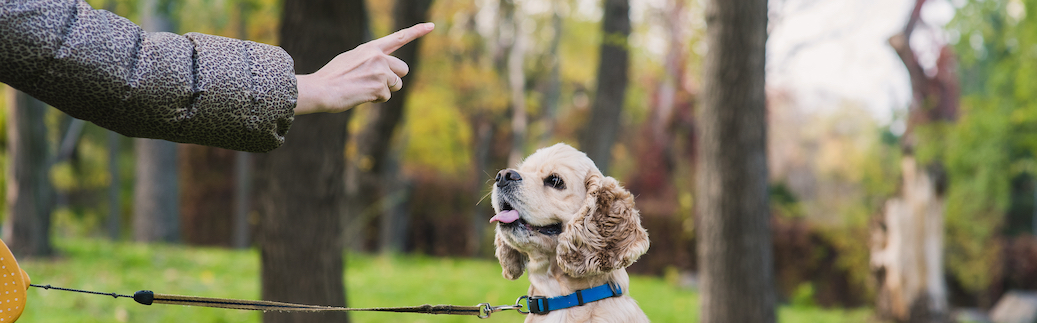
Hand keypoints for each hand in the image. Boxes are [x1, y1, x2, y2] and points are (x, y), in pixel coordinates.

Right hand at [294, 22, 434, 114]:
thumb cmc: (333, 77)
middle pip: (403, 69)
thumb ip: (370, 60)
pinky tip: (361, 95)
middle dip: (395, 78)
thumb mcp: (351, 59)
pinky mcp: (379, 87)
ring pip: (397, 84)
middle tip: (378, 83)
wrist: (321, 89)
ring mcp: (380, 72)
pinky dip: (375, 99)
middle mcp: (378, 57)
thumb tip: (386, 71)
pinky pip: (386, 97)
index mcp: (371, 47)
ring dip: (385, 90)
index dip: (417, 31)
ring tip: (364, 89)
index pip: (399, 37)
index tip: (431, 26)